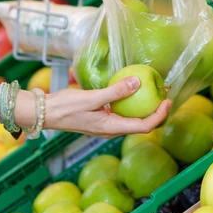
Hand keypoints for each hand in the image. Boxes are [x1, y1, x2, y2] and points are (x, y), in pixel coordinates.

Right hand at [43, 76, 171, 137]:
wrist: (45, 112)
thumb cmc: (65, 107)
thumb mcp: (91, 98)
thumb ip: (115, 92)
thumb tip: (138, 82)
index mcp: (112, 128)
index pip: (144, 126)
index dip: (159, 115)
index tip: (168, 101)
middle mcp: (111, 129)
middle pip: (141, 124)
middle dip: (156, 111)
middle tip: (164, 94)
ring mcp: (106, 125)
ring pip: (132, 119)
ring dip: (145, 107)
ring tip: (153, 91)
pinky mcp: (101, 118)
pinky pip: (121, 113)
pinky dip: (131, 103)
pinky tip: (131, 90)